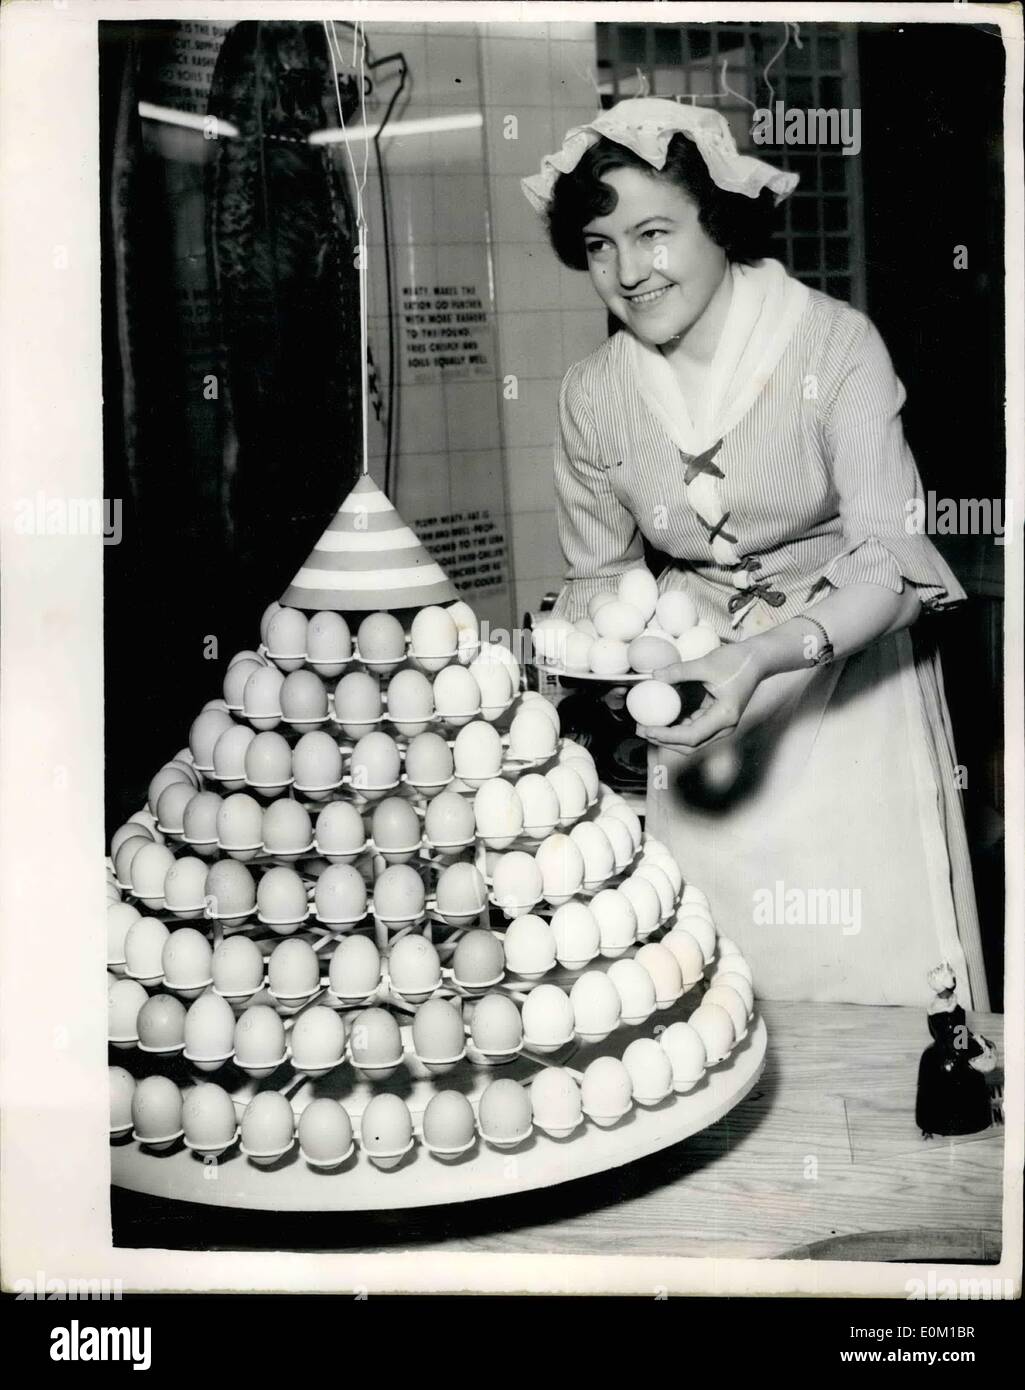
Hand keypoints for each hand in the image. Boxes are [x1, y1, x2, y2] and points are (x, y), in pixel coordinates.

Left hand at [635, 643, 766, 750]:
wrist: (757, 659)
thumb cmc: (737, 661)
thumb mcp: (706, 664)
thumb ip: (679, 671)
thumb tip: (654, 676)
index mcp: (724, 717)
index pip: (691, 736)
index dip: (667, 736)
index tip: (647, 729)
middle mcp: (724, 726)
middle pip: (690, 745)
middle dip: (664, 740)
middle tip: (641, 729)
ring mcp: (721, 724)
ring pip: (691, 739)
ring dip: (669, 735)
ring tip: (646, 725)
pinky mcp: (717, 718)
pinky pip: (694, 728)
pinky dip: (677, 726)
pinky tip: (661, 717)